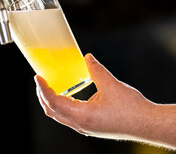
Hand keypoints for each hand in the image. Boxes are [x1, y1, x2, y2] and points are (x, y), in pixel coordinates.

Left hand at [35, 53, 154, 140]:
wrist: (148, 124)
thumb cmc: (132, 110)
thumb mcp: (111, 84)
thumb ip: (96, 69)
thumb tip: (86, 58)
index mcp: (82, 116)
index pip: (53, 102)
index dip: (42, 89)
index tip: (37, 77)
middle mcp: (80, 124)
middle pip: (52, 111)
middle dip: (43, 95)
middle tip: (41, 80)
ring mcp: (84, 127)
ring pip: (59, 115)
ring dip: (51, 101)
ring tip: (49, 86)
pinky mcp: (90, 126)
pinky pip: (68, 117)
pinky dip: (61, 105)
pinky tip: (65, 94)